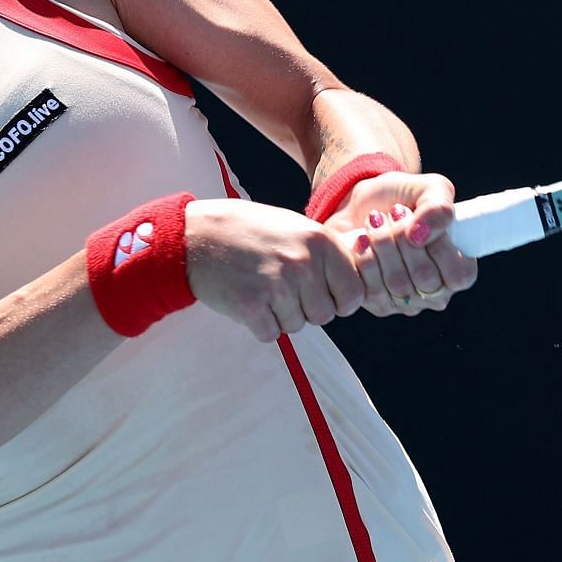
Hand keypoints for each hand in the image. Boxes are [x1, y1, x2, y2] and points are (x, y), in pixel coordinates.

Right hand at [185, 199, 365, 341]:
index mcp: (319, 241)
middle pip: (324, 315)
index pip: (353, 293)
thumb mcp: (296, 226)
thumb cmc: (249, 230)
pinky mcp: (251, 306)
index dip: (340, 300)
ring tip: (263, 289)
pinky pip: (271, 334)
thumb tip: (364, 273)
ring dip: (282, 316)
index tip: (325, 296)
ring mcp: (277, 285)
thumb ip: (327, 252)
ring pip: (297, 326)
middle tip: (284, 290)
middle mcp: (302, 263)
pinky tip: (249, 300)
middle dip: (307, 309)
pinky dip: (260, 324)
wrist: (196, 235)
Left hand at [325, 171, 478, 316]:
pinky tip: (361, 239)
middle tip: (393, 212)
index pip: (459, 275)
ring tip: (374, 220)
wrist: (359, 206)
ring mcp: (408, 302)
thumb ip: (438, 207)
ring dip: (383, 244)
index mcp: (457, 267)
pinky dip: (365, 258)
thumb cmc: (402, 198)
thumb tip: (421, 235)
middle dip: (404, 238)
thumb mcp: (428, 188)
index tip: (417, 216)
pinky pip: (373, 290)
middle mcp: (436, 292)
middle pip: (425, 278)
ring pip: (398, 283)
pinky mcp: (379, 304)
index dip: (439, 246)